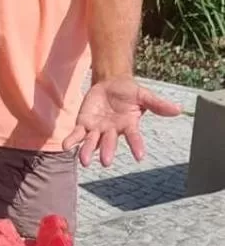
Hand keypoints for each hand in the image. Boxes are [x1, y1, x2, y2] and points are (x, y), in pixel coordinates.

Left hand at [64, 76, 180, 167]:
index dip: (136, 146)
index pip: (134, 137)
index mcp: (128, 125)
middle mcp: (112, 131)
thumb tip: (179, 109)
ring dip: (87, 151)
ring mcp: (97, 129)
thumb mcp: (143, 95)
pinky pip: (77, 134)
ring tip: (84, 161)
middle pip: (109, 143)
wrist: (110, 83)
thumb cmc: (129, 92)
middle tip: (106, 162)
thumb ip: (158, 104)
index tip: (140, 157)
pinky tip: (66, 145)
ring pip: (92, 143)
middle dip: (107, 151)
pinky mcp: (84, 124)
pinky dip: (71, 140)